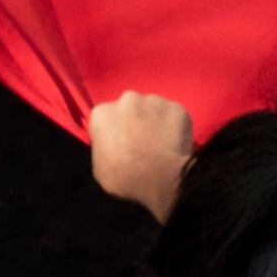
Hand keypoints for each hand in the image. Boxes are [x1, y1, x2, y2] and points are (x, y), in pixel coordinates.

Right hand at [88, 89, 196, 221]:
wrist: (158, 177)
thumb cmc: (122, 176)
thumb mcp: (98, 164)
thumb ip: (105, 145)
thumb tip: (114, 144)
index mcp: (102, 113)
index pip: (107, 117)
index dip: (114, 131)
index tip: (120, 143)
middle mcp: (128, 99)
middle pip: (131, 107)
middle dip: (135, 120)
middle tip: (141, 141)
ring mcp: (155, 101)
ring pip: (153, 108)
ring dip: (155, 120)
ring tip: (159, 143)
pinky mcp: (177, 108)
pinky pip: (173, 115)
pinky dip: (174, 125)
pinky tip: (174, 142)